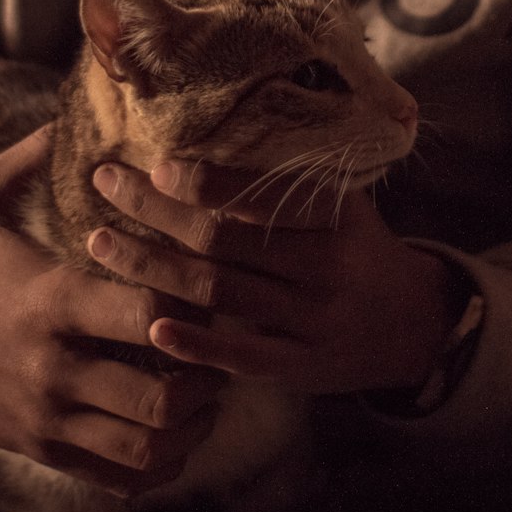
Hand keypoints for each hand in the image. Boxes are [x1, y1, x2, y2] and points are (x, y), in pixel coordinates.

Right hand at [0, 129, 221, 495]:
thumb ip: (33, 152)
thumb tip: (74, 104)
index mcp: (52, 300)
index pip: (149, 312)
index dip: (194, 303)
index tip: (211, 286)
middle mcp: (54, 367)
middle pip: (160, 393)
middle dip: (207, 376)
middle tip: (228, 349)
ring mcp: (48, 418)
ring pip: (145, 445)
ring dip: (191, 424)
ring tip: (210, 393)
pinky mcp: (42, 450)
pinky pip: (119, 476)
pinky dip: (160, 462)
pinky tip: (176, 430)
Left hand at [86, 160, 457, 395]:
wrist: (410, 322)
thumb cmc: (356, 246)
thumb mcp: (342, 202)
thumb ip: (287, 183)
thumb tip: (202, 145)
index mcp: (333, 214)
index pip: (258, 193)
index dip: (204, 180)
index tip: (155, 164)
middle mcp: (324, 263)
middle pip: (223, 237)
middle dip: (155, 209)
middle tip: (105, 184)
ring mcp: (312, 319)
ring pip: (219, 291)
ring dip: (152, 267)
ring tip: (100, 244)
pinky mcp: (300, 366)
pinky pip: (241, 355)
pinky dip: (195, 342)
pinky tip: (152, 326)